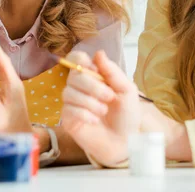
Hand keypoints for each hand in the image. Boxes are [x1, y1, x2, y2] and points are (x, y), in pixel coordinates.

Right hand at [61, 51, 140, 165]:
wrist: (125, 142)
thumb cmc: (126, 115)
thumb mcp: (126, 90)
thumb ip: (113, 72)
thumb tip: (99, 53)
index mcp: (93, 75)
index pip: (76, 58)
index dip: (80, 60)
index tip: (94, 70)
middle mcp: (79, 86)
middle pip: (74, 75)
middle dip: (93, 86)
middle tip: (110, 97)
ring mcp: (72, 102)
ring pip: (69, 92)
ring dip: (90, 102)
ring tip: (104, 111)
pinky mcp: (68, 119)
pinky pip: (68, 109)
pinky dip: (84, 114)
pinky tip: (95, 120)